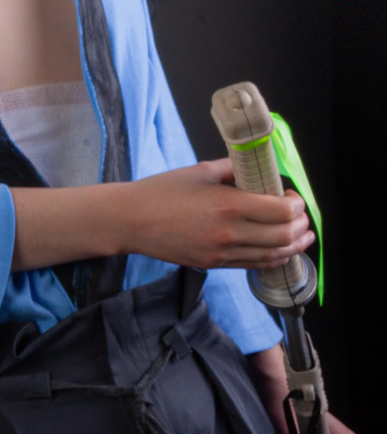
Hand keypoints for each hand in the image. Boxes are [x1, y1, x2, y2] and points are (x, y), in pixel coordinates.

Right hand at [121, 159, 311, 269]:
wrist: (130, 220)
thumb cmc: (159, 192)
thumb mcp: (198, 171)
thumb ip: (232, 169)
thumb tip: (255, 168)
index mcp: (228, 205)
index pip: (282, 211)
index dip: (295, 204)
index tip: (291, 196)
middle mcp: (230, 233)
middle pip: (285, 235)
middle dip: (300, 224)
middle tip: (299, 214)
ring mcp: (223, 253)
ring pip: (275, 255)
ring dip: (294, 245)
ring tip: (303, 235)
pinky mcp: (215, 264)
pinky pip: (254, 265)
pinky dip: (274, 258)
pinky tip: (280, 250)